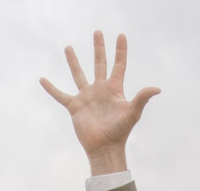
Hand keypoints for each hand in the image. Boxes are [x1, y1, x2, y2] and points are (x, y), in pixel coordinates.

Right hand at [39, 31, 156, 175]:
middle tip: (97, 32)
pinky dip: (51, 88)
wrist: (104, 148)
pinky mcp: (75, 107)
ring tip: (69, 47)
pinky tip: (42, 79)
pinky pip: (60, 95)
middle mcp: (100, 89)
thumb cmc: (120, 132)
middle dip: (99, 48)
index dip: (120, 50)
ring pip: (79, 74)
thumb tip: (156, 89)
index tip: (121, 35)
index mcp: (114, 89)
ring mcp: (87, 97)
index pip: (119, 65)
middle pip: (99, 63)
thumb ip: (142, 98)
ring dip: (73, 61)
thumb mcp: (132, 113)